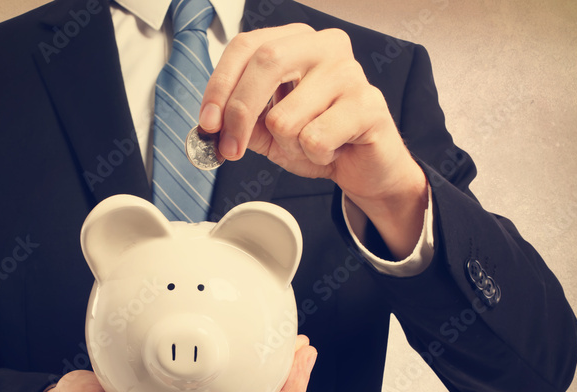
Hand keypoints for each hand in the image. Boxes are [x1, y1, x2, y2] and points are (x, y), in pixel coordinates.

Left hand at [199, 24, 428, 257]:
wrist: (364, 166)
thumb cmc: (319, 139)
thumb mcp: (267, 129)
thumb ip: (239, 120)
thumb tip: (210, 125)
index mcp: (296, 41)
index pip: (246, 46)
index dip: (220, 85)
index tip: (207, 122)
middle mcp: (325, 45)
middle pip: (265, 64)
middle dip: (239, 113)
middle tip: (231, 148)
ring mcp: (350, 71)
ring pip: (286, 115)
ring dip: (287, 145)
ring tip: (309, 145)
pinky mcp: (368, 104)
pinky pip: (315, 138)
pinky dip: (314, 156)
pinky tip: (331, 149)